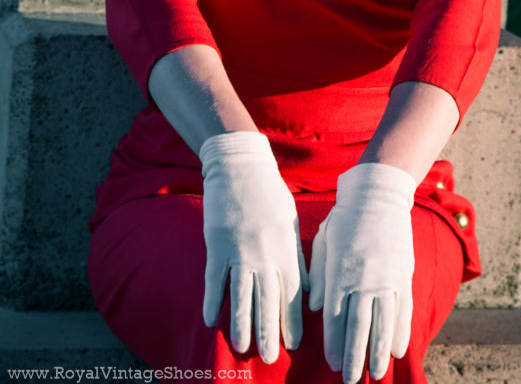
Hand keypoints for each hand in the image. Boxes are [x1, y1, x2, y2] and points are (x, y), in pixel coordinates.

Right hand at [199, 131, 308, 362]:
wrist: (240, 165)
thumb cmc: (270, 193)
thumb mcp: (292, 221)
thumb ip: (297, 255)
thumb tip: (306, 290)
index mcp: (287, 246)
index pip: (293, 292)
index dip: (293, 320)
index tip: (295, 343)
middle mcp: (265, 252)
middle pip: (268, 300)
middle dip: (269, 332)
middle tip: (268, 358)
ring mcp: (239, 249)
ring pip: (241, 295)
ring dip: (242, 324)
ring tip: (243, 348)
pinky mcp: (217, 243)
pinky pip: (214, 279)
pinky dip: (212, 301)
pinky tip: (210, 321)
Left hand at [309, 163, 414, 383]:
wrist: (377, 195)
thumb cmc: (345, 219)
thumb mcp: (324, 243)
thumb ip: (318, 276)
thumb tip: (314, 308)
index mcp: (339, 272)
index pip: (335, 318)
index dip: (334, 344)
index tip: (332, 364)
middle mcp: (363, 280)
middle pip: (359, 328)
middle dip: (354, 357)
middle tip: (350, 381)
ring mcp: (387, 278)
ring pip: (384, 324)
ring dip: (380, 352)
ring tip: (376, 374)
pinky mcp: (404, 274)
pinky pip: (404, 310)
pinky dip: (402, 332)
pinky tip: (399, 351)